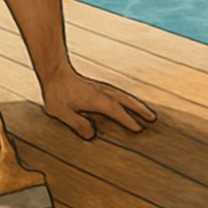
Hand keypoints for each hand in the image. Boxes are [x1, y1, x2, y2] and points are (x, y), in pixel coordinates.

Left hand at [42, 69, 156, 140]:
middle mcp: (102, 93)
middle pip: (126, 101)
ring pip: (123, 96)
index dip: (128, 120)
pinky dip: (126, 99)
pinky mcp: (97, 88)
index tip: (139, 128)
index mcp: (96, 100)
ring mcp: (101, 89)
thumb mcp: (62, 112)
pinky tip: (126, 103)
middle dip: (140, 109)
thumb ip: (77, 124)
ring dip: (135, 103)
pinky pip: (117, 94)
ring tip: (146, 111)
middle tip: (153, 117)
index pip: (116, 111)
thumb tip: (92, 135)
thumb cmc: (57, 93)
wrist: (54, 72)